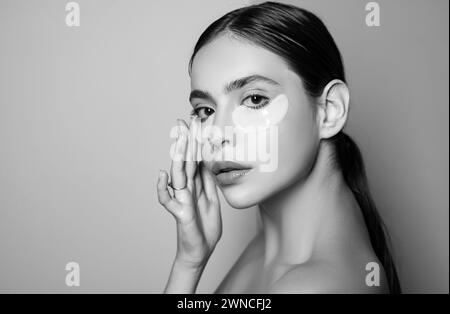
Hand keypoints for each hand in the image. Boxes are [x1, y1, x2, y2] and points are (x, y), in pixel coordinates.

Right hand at [157, 117, 221, 269]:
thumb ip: (208, 181)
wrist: (201, 251)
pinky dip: (162, 189)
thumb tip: (208, 161)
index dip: (195, 141)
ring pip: (179, 175)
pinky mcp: (180, 213)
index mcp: (196, 185)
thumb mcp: (212, 199)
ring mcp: (182, 200)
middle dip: (186, 141)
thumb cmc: (204, 226)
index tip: (196, 122)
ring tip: (178, 138)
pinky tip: (162, 175)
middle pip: (186, 161)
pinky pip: (168, 201)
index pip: (195, 158)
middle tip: (184, 121)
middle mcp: (186, 189)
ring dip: (178, 156)